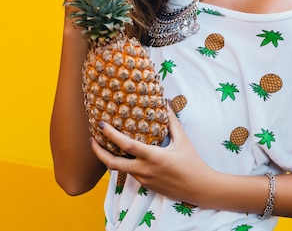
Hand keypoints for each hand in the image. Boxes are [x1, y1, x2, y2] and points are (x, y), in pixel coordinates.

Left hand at [90, 104, 217, 204]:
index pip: (126, 145)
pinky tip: (123, 155)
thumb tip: (165, 103)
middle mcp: (145, 170)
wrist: (199, 188)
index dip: (111, 135)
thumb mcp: (183, 140)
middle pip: (112, 163)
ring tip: (103, 145)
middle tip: (92, 139)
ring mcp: (144, 180)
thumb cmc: (192, 162)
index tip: (102, 124)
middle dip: (98, 152)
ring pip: (119, 169)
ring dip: (109, 158)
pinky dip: (123, 164)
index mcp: (154, 157)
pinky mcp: (145, 186)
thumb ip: (171, 122)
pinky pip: (130, 174)